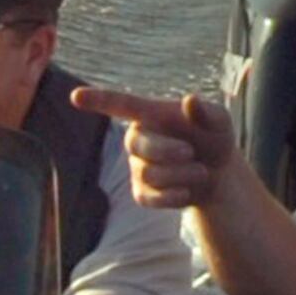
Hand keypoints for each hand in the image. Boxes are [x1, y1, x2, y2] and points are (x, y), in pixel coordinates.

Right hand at [68, 85, 238, 209]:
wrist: (218, 174)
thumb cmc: (214, 138)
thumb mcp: (220, 122)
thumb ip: (208, 112)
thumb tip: (190, 101)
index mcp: (150, 114)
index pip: (119, 105)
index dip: (98, 100)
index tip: (76, 96)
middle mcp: (137, 138)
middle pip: (137, 145)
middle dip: (167, 151)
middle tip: (192, 152)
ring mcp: (137, 167)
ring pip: (149, 174)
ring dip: (181, 175)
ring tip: (201, 171)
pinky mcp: (141, 193)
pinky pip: (149, 198)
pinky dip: (174, 197)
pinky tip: (188, 191)